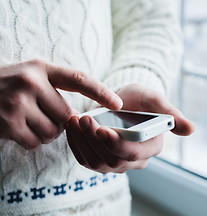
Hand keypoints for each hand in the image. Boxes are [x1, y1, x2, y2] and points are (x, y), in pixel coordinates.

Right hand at [0, 59, 121, 149]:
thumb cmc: (6, 84)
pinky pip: (34, 142)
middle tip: (41, 115)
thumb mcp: (30, 74)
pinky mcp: (9, 123)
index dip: (101, 91)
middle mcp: (32, 83)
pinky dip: (31, 140)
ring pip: (52, 132)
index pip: (78, 78)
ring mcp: (19, 103)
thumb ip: (54, 89)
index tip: (118, 103)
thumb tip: (76, 116)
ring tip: (27, 121)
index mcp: (41, 68)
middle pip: (66, 116)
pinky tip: (17, 129)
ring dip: (44, 132)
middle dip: (59, 122)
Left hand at [66, 83, 193, 173]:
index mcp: (150, 147)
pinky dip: (75, 144)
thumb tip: (190, 129)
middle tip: (83, 119)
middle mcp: (133, 160)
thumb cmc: (138, 100)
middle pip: (112, 159)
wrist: (121, 103)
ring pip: (96, 162)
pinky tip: (71, 128)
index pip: (134, 153)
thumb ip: (169, 111)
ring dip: (82, 142)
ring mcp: (114, 162)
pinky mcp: (98, 159)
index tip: (102, 129)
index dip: (118, 144)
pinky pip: (85, 159)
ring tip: (74, 121)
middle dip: (94, 140)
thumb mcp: (153, 99)